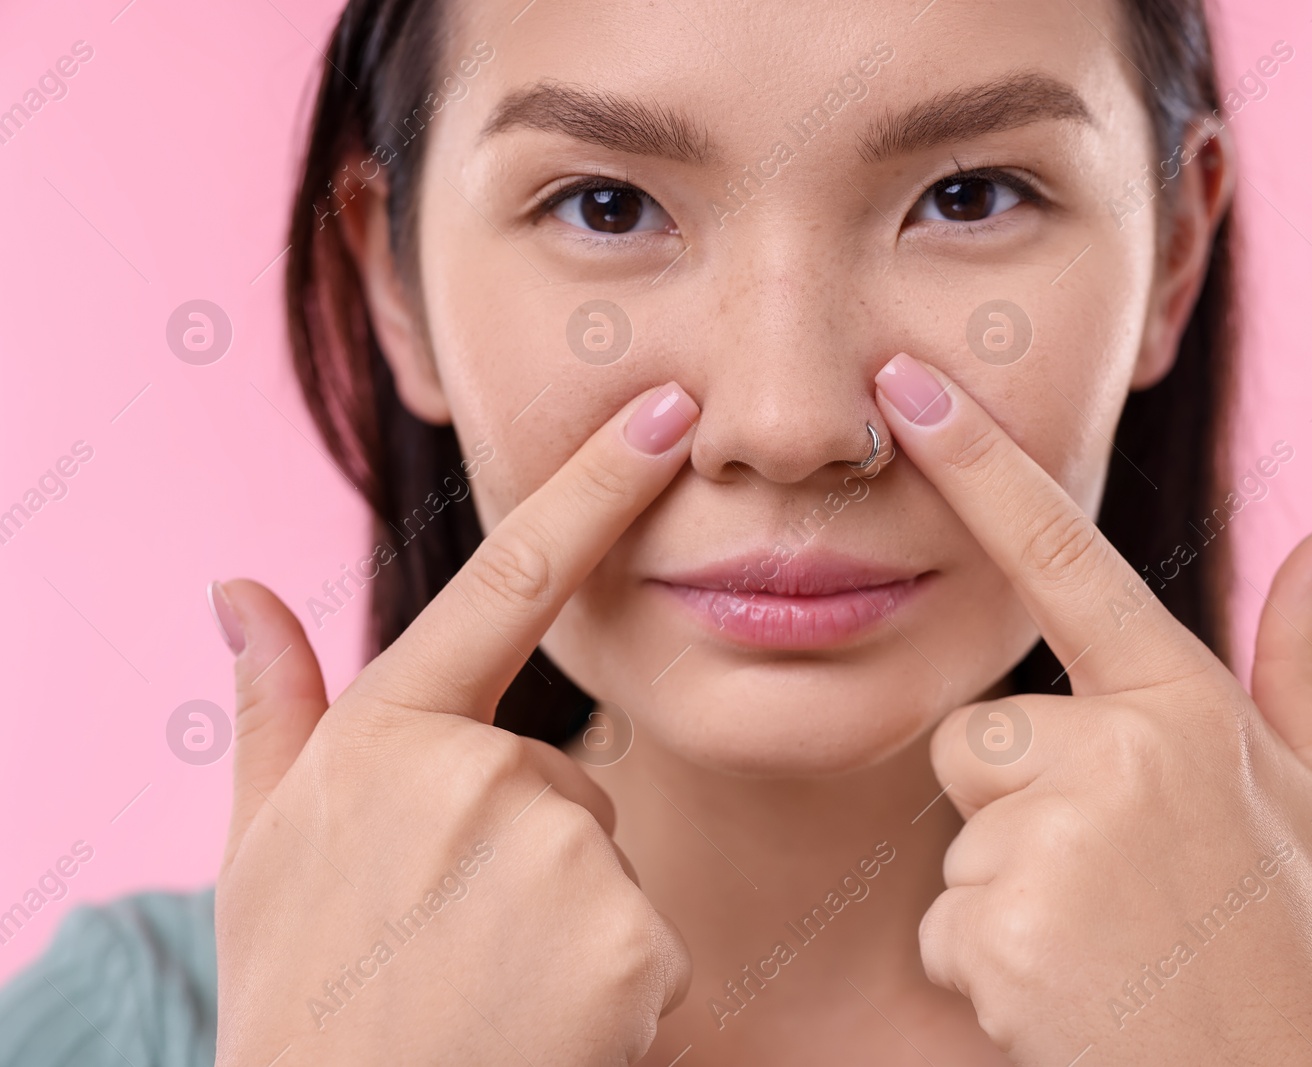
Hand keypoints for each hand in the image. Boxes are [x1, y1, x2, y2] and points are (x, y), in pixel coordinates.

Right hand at [213, 384, 699, 1066]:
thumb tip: (237, 587)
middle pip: (560, 772)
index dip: (596, 485)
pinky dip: (606, 980)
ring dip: (560, 910)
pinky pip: (642, 930)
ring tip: (481, 983)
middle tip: (445, 934)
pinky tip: (539, 1022)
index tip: (667, 412)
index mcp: (388, 736)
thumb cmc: (301, 996)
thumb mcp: (260, 849)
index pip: (508, 580)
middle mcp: (476, 774)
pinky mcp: (628, 938)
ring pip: (598, 851)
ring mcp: (555, 854)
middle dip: (523, 839)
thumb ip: (274, 709)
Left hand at [874, 354, 1311, 1066]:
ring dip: (1007, 887)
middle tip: (1111, 882)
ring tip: (1100, 940)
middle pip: (976, 737)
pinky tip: (1068, 990)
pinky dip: (990, 961)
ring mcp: (1054, 841)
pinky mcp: (996, 927)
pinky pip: (946, 920)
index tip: (909, 382)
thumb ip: (1306, 666)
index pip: (1065, 558)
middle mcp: (1119, 753)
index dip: (981, 464)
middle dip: (1018, 804)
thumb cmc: (1293, 950)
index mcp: (1185, 707)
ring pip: (963, 830)